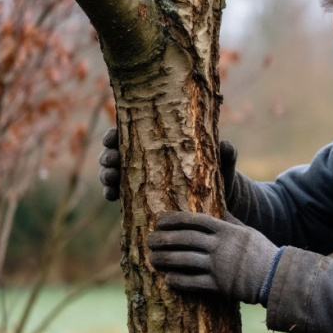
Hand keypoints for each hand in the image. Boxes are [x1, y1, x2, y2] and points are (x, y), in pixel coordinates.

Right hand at [97, 127, 238, 201]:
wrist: (217, 200)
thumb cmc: (217, 174)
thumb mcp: (221, 163)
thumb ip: (225, 155)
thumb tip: (225, 146)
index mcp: (157, 141)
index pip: (128, 132)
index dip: (114, 135)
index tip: (113, 139)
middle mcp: (143, 156)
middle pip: (115, 152)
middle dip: (108, 156)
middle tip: (112, 161)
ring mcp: (138, 177)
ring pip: (112, 172)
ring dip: (107, 175)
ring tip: (112, 180)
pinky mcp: (138, 196)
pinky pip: (118, 194)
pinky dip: (111, 194)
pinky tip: (112, 197)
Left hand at [148, 211, 278, 304]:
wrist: (275, 277)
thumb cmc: (262, 252)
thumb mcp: (247, 231)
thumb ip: (231, 221)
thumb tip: (219, 209)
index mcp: (226, 230)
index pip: (194, 221)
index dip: (174, 219)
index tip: (159, 220)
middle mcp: (220, 246)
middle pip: (185, 239)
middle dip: (163, 238)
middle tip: (148, 239)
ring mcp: (218, 266)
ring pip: (184, 260)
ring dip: (165, 259)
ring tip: (152, 258)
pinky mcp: (219, 286)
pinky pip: (193, 282)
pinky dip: (178, 280)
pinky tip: (167, 279)